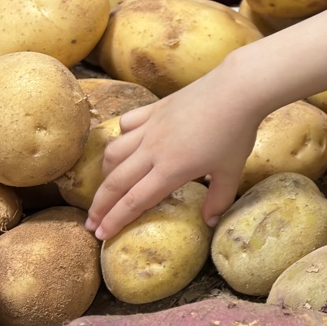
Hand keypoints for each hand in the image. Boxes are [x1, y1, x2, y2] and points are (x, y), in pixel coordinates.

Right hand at [85, 68, 261, 240]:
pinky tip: (124, 143)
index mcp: (170, 170)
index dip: (114, 221)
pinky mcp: (154, 109)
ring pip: (114, 153)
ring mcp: (150, 127)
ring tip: (106, 187)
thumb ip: (219, 199)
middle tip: (90, 223)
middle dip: (99, 206)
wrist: (236, 90)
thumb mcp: (232, 171)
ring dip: (105, 173)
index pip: (133, 202)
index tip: (100, 235)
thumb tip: (210, 222)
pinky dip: (120, 136)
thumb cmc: (236, 132)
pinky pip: (127, 123)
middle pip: (116, 182)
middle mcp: (152, 150)